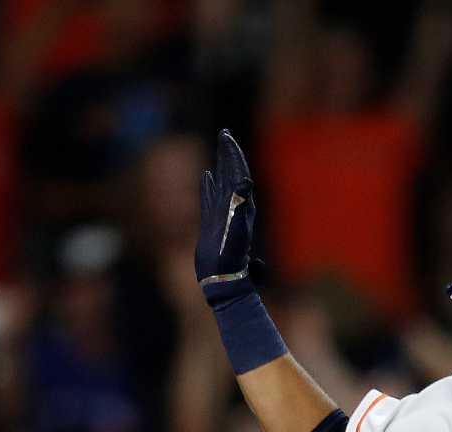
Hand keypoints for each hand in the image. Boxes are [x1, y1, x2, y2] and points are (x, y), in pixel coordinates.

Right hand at [196, 128, 261, 306]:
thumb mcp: (237, 228)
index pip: (238, 171)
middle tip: (224, 134)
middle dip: (229, 153)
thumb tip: (245, 181)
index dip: (233, 154)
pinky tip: (205, 177)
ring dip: (221, 165)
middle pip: (233, 173)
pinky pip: (211, 197)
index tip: (227, 136)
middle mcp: (235, 206)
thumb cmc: (230, 257)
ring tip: (219, 150)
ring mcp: (225, 213)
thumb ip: (241, 204)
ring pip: (222, 182)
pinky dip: (208, 185)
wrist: (223, 277)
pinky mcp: (214, 222)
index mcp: (242, 204)